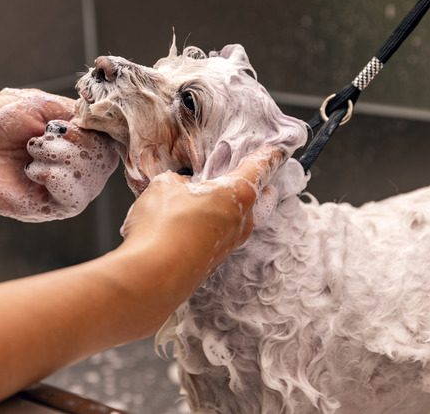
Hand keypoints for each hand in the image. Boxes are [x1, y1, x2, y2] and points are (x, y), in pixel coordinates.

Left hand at [0, 88, 116, 221]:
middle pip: (105, 159)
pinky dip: (59, 180)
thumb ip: (78, 112)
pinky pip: (74, 201)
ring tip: (35, 152)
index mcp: (71, 138)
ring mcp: (59, 187)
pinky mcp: (45, 207)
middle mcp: (70, 164)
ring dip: (66, 159)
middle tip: (46, 136)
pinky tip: (34, 170)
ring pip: (93, 181)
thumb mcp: (41, 104)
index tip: (81, 121)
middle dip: (79, 143)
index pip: (109, 138)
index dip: (102, 129)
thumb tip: (104, 120)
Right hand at [118, 146, 284, 294]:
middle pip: (260, 198)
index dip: (269, 155)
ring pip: (240, 220)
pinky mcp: (212, 263)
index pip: (261, 167)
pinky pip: (221, 237)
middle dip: (259, 186)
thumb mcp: (165, 186)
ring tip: (214, 197)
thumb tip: (181, 187)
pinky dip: (214, 227)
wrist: (151, 279)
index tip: (277, 149)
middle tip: (251, 174)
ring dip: (232, 208)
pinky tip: (195, 223)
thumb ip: (178, 181)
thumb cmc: (162, 230)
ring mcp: (229, 246)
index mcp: (238, 194)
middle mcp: (241, 222)